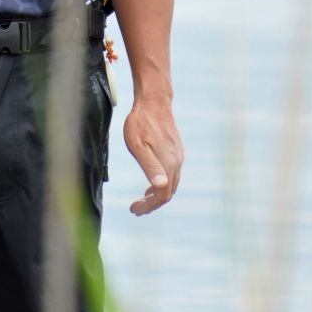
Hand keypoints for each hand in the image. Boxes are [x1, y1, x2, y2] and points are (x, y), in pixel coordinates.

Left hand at [123, 93, 181, 215]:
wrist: (154, 101)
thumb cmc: (140, 123)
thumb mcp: (138, 146)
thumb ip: (150, 167)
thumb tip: (160, 187)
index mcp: (168, 164)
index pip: (162, 195)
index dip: (149, 206)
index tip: (134, 210)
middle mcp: (177, 162)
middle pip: (168, 192)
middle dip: (152, 204)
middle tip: (136, 209)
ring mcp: (178, 156)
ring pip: (171, 183)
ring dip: (157, 194)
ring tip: (142, 200)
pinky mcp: (176, 150)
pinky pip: (172, 173)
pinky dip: (162, 183)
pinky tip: (153, 182)